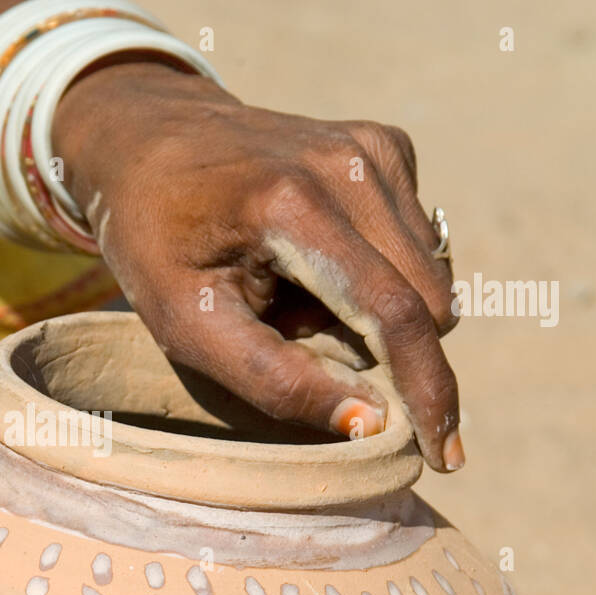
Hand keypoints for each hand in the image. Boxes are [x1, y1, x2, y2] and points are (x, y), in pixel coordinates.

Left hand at [54, 63, 462, 471]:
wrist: (148, 138)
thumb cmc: (157, 242)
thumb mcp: (186, 326)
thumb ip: (274, 379)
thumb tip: (371, 423)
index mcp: (294, 205)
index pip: (396, 313)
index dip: (429, 391)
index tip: (446, 456)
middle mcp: (352, 164)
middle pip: (428, 304)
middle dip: (382, 349)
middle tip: (293, 335)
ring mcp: (375, 148)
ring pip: (429, 279)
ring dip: (372, 310)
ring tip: (292, 290)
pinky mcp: (386, 147)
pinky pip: (416, 247)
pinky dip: (373, 271)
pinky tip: (310, 257)